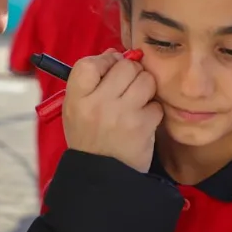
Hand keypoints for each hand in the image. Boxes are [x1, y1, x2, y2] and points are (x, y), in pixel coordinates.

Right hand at [62, 50, 162, 171]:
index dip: (105, 61)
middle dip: (131, 72)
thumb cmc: (89, 138)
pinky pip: (156, 104)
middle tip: (128, 85)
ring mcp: (122, 115)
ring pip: (145, 80)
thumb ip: (90, 82)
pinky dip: (152, 111)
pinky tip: (142, 120)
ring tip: (137, 101)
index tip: (110, 68)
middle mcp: (98, 104)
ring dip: (145, 88)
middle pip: (124, 66)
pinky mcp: (143, 127)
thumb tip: (116, 55)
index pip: (89, 63)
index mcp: (77, 99)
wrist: (101, 176)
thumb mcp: (75, 110)